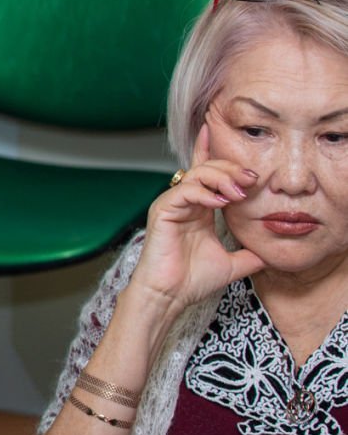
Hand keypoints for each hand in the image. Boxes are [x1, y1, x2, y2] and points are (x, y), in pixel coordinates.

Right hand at [130, 122, 264, 316]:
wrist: (171, 295)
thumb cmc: (192, 280)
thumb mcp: (233, 264)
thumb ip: (251, 254)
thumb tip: (272, 254)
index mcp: (199, 209)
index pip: (205, 174)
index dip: (212, 152)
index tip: (227, 139)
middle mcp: (185, 203)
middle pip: (205, 169)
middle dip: (230, 169)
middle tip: (251, 178)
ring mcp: (172, 204)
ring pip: (195, 175)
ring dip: (220, 179)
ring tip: (238, 193)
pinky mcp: (162, 210)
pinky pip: (184, 191)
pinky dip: (203, 193)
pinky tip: (220, 202)